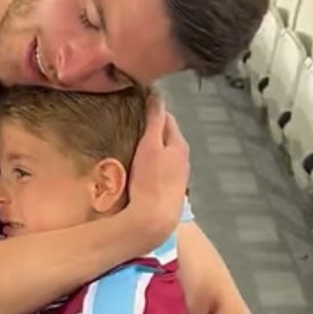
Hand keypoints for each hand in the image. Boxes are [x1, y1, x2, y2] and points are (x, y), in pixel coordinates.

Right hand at [123, 95, 189, 251]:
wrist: (155, 220)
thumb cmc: (151, 180)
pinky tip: (138, 167)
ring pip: (163, 152)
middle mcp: (183, 158)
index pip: (167, 117)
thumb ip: (154, 120)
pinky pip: (160, 168)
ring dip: (151, 146)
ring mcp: (178, 175)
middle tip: (129, 124)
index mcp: (179, 143)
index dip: (151, 109)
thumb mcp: (150, 145)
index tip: (134, 107)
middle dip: (151, 128)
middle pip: (166, 135)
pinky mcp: (170, 190)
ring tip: (131, 144)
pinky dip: (150, 162)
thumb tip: (156, 93)